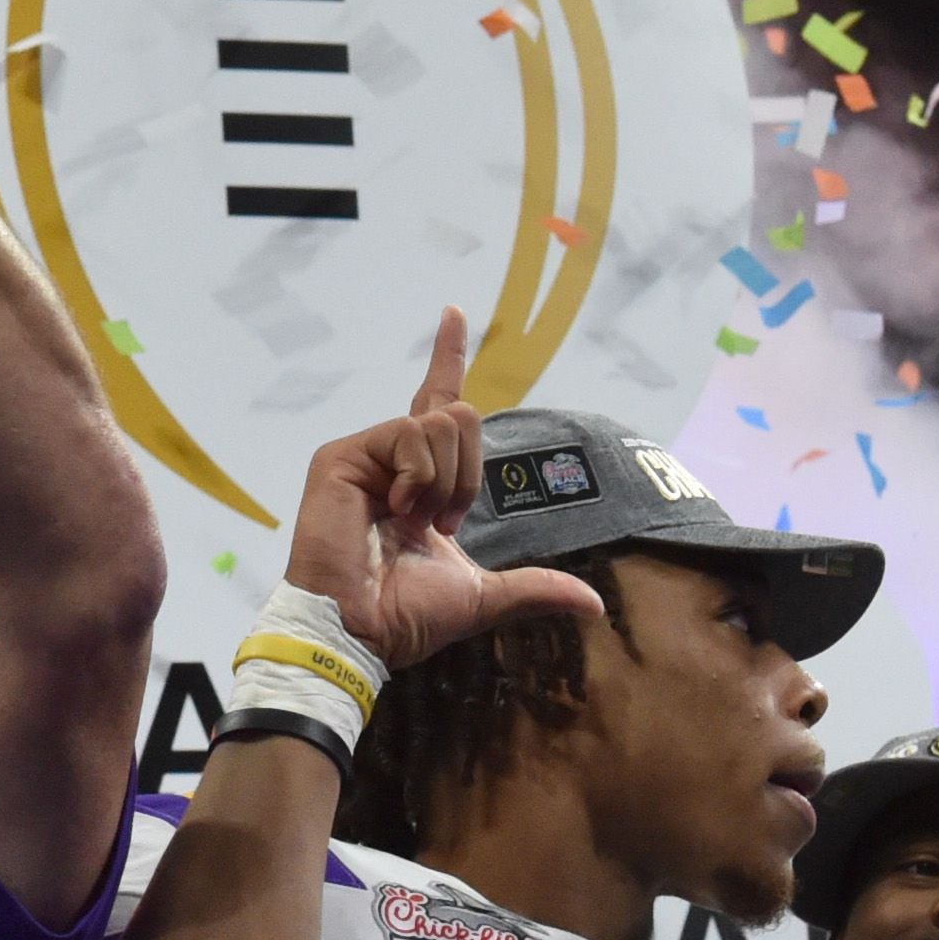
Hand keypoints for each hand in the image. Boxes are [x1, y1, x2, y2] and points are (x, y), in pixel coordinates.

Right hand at [282, 308, 602, 668]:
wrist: (362, 627)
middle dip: (469, 473)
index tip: (455, 312)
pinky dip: (420, 478)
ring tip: (410, 521)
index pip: (439, 403)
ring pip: (443, 423)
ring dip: (446, 482)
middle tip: (440, 522)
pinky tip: (396, 510)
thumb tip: (595, 606)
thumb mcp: (483, 594)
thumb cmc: (406, 614)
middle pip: (463, 415)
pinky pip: (410, 436)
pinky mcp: (343, 455)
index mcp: (420, 479)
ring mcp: (366, 454)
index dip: (448, 356)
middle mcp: (393, 458)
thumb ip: (534, 587)